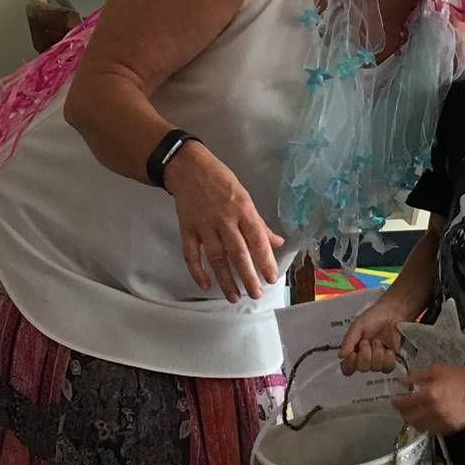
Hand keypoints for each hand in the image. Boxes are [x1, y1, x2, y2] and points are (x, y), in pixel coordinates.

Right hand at [163, 142, 283, 301]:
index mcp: (243, 210)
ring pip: (216, 258)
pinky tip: (205, 285)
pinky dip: (197, 271)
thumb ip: (259, 223)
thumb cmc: (221, 181)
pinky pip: (191, 254)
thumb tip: (277, 242)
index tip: (272, 278)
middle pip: (238, 253)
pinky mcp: (187, 228)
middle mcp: (225, 220)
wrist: (188, 167)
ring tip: (234, 297)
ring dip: (225, 280)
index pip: (257, 240)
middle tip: (256, 294)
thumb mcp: (245, 196)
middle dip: (248, 276)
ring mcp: (204, 225)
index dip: (265, 261)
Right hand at [339, 294, 407, 374]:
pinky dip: (388, 358)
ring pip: (375, 368)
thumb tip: (341, 355)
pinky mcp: (389, 361)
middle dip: (365, 354)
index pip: (347, 368)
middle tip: (367, 342)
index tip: (353, 354)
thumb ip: (349, 340)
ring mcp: (377, 361)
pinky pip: (388, 367)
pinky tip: (388, 349)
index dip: (349, 365)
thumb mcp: (357, 326)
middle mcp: (364, 358)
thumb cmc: (374, 318)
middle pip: (362, 369)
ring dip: (377, 352)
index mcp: (353, 351)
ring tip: (378, 341)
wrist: (391, 313)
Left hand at [392, 362, 464, 434]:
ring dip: (414, 421)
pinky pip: (433, 431)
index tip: (394, 400)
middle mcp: (435, 411)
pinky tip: (428, 417)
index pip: (405, 404)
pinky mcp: (451, 428)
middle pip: (410, 419)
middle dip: (403, 413)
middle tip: (402, 408)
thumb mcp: (435, 370)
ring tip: (414, 413)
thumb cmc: (458, 376)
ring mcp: (444, 421)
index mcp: (430, 395)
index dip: (396, 403)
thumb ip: (416, 377)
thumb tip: (401, 382)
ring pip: (420, 427)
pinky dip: (427, 425)